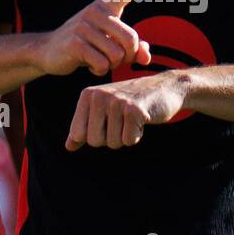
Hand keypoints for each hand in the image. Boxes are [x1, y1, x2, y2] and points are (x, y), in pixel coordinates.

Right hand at [36, 0, 159, 78]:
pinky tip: (91, 66)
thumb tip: (145, 57)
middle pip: (131, 40)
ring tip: (101, 61)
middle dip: (128, 56)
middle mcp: (96, 11)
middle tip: (116, 60)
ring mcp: (84, 25)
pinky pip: (102, 64)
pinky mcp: (75, 43)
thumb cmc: (87, 45)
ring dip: (113, 65)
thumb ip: (133, 49)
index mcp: (107, 6)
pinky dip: (100, 71)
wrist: (49, 50)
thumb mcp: (111, 44)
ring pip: (117, 55)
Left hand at [66, 69, 187, 150]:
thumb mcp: (104, 110)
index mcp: (88, 95)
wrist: (165, 87)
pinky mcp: (134, 111)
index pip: (78, 134)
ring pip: (112, 143)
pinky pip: (129, 141)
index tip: (107, 122)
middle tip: (122, 121)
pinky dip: (137, 135)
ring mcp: (116, 102)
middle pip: (94, 141)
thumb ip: (84, 127)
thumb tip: (68, 147)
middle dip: (110, 138)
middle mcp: (99, 96)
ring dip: (125, 136)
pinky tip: (142, 119)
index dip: (95, 135)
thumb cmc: (131, 101)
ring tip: (132, 118)